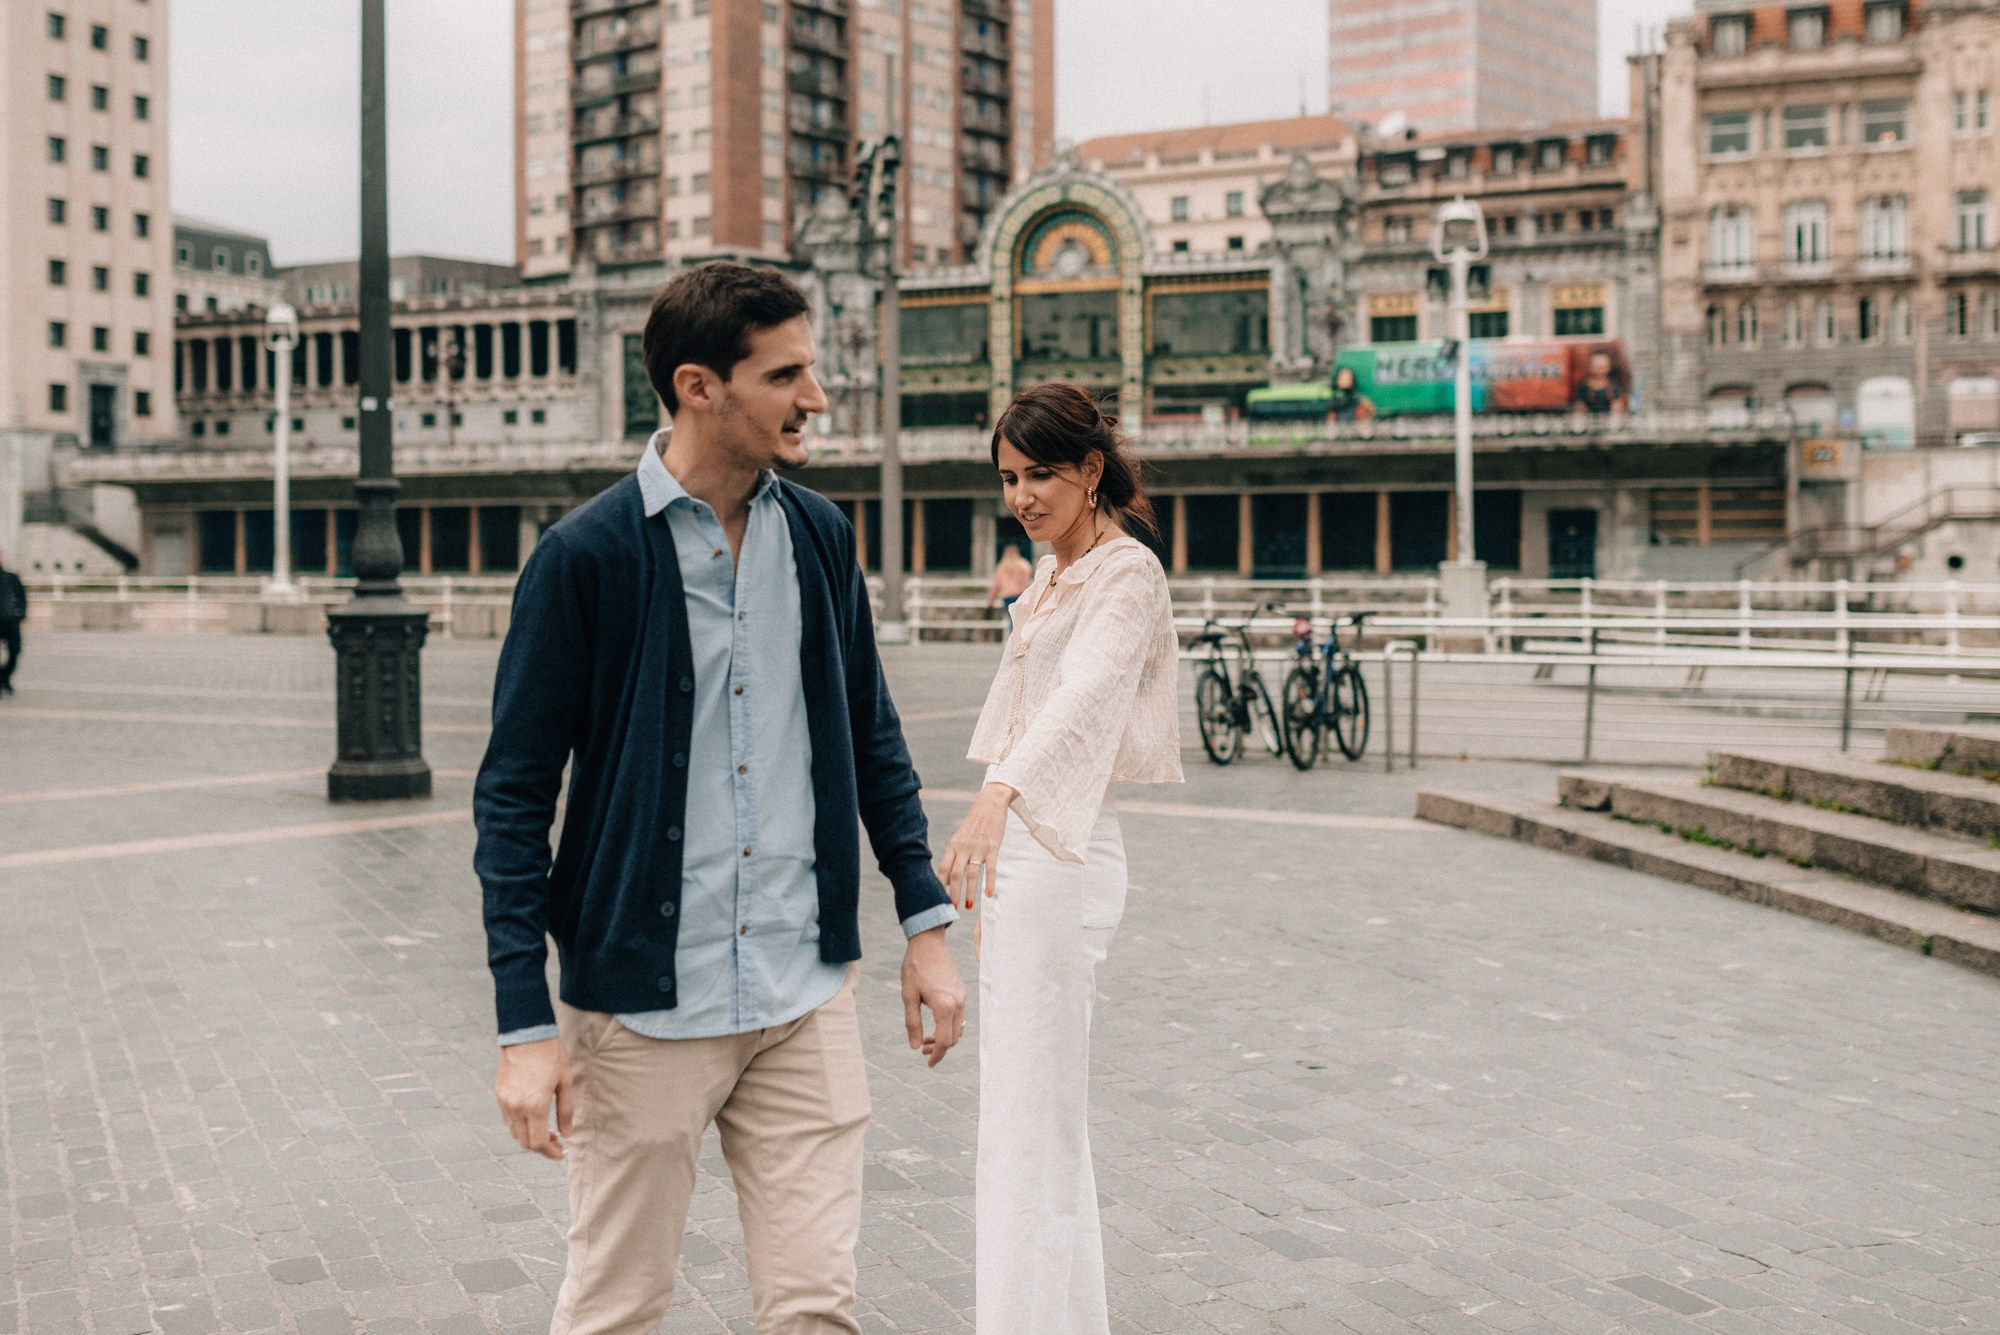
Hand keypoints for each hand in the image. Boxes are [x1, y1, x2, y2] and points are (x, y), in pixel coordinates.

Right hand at [494, 1037, 572, 1159]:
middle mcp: (516, 1107)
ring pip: (514, 1132)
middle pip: (525, 1141)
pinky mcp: (499, 1094)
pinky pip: (507, 1119)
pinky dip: (519, 1125)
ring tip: (546, 1129)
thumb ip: (566, 1111)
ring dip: (529, 1137)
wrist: (527, 1033)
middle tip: (556, 1141)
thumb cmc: (550, 1055)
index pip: (538, 1142)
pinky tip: (532, 1117)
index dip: (550, 1153)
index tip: (560, 1153)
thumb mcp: (564, 1082)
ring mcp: (505, 1101)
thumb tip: (567, 1134)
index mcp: (534, 1106)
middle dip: (541, 1146)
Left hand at [901, 927, 965, 1066]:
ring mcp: (962, 997)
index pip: (944, 1041)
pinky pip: (959, 1016)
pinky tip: (935, 1022)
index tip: (928, 1064)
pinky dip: (949, 1025)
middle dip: (939, 1048)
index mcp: (944, 1006)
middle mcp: (958, 1004)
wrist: (928, 942)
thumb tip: (915, 1047)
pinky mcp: (961, 991)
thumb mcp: (908, 996)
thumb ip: (912, 1023)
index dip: (937, 1056)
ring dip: (945, 1037)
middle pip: (954, 1038)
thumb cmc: (915, 967)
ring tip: (926, 1036)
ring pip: (958, 1028)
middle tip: (922, 1048)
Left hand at [937, 782, 1013, 908]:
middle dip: (953, 894)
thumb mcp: (960, 837)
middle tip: (952, 910)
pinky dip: (990, 883)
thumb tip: (949, 877)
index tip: (938, 899)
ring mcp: (978, 848)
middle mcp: (963, 848)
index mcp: (953, 846)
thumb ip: (955, 855)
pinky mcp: (992, 848)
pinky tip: (990, 895)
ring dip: (970, 893)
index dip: (940, 885)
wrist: (990, 804)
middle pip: (955, 875)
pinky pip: (991, 869)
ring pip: (971, 875)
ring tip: (968, 907)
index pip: (943, 869)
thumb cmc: (974, 823)